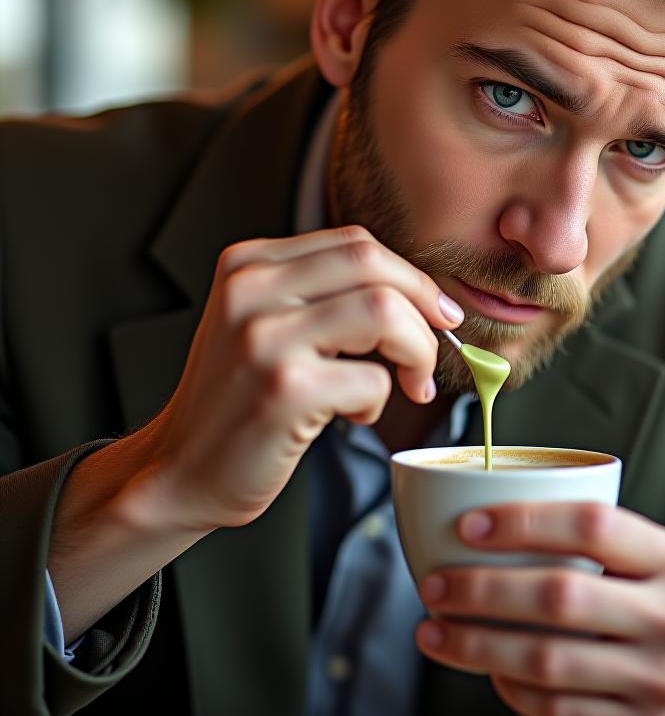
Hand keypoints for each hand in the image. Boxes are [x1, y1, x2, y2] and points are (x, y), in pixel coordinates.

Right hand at [130, 225, 462, 531]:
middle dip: (423, 306)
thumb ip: (324, 295)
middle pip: (373, 264)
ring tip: (408, 383)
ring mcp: (264, 338)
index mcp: (248, 264)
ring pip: (383, 312)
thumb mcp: (267, 324)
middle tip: (434, 345)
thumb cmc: (238, 400)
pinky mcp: (283, 390)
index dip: (409, 276)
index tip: (435, 310)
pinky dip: (380, 401)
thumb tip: (423, 297)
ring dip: (416, 351)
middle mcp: (250, 290)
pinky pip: (373, 380)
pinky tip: (353, 415)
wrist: (178, 471)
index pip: (355, 244)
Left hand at [415, 503, 664, 715]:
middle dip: (482, 591)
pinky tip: (488, 669)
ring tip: (435, 631)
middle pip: (559, 597)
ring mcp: (663, 682)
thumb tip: (503, 526)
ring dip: (477, 645)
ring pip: (548, 661)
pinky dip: (513, 689)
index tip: (470, 525)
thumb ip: (607, 543)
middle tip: (435, 584)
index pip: (591, 526)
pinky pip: (561, 711)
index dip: (524, 521)